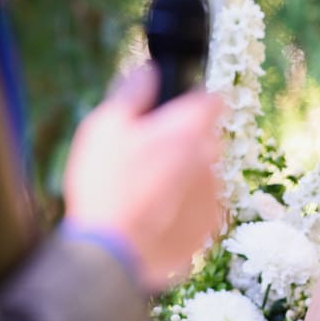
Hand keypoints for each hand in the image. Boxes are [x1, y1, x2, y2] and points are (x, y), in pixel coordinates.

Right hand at [63, 65, 224, 291]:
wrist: (112, 250)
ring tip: (146, 189)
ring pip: (204, 172)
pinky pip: (201, 204)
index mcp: (189, 129)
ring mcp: (213, 192)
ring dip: (185, 174)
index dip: (196, 101)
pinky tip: (155, 212)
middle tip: (149, 154)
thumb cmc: (106, 184)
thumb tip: (148, 70)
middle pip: (207, 138)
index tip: (177, 109)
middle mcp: (211, 157)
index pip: (214, 99)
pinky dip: (185, 205)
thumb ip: (133, 92)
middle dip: (186, 141)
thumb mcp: (105, 126)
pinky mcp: (209, 223)